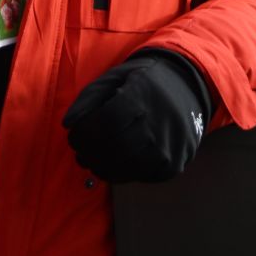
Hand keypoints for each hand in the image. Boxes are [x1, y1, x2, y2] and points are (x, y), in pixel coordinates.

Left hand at [62, 49, 211, 183]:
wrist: (187, 86)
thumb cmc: (143, 81)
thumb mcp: (114, 77)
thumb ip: (88, 98)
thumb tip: (68, 124)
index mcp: (140, 96)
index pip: (104, 124)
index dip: (83, 135)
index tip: (73, 137)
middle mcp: (158, 123)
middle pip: (113, 149)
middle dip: (89, 155)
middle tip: (80, 154)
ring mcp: (169, 147)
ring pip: (127, 169)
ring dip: (103, 169)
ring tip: (93, 162)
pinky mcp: (175, 164)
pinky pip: (142, 177)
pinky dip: (124, 174)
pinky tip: (117, 163)